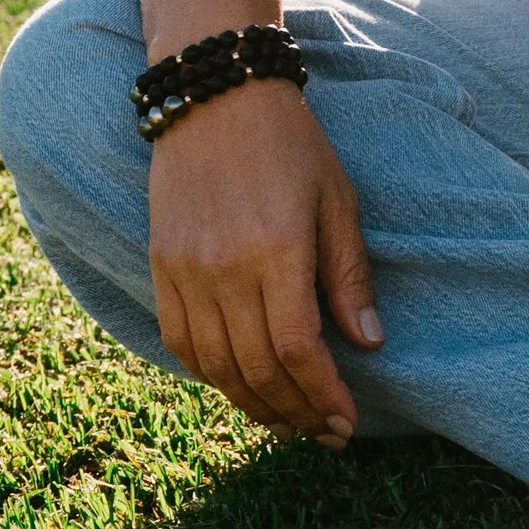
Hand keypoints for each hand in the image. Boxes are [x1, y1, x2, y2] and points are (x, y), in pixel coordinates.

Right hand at [147, 76, 381, 444]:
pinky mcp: (160, 265)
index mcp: (276, 250)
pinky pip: (180, 342)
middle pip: (256, 370)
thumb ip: (349, 275)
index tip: (346, 421)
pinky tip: (238, 386)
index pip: (297, 350)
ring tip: (287, 421)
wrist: (216, 95)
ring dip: (252, 405)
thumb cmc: (290, 144)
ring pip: (215, 367)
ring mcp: (186, 270)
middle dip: (294, 412)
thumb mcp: (337, 199)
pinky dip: (209, 375)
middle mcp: (224, 269)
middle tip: (324, 433)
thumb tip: (367, 344)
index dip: (322, 395)